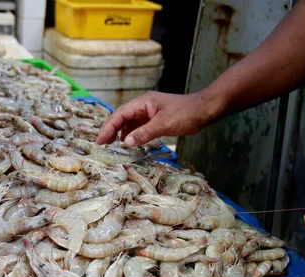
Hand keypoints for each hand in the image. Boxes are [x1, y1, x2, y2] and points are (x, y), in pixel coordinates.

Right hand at [96, 91, 217, 146]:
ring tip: (112, 146)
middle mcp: (143, 106)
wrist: (204, 110)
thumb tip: (126, 143)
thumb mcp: (163, 125)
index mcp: (143, 102)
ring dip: (120, 134)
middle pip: (121, 118)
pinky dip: (132, 136)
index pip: (120, 114)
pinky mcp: (154, 120)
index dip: (108, 127)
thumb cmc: (186, 113)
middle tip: (101, 145)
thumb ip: (144, 133)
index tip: (100, 140)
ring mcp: (148, 113)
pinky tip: (129, 144)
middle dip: (110, 130)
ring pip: (128, 123)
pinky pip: (138, 127)